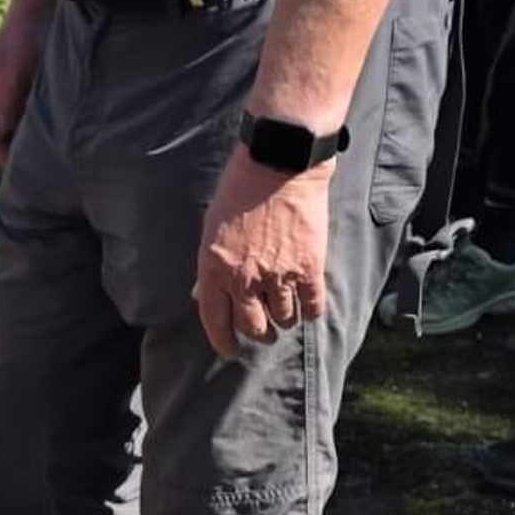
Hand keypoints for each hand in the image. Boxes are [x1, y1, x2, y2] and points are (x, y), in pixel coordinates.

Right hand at [0, 5, 50, 184]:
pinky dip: (29, 132)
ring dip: (17, 145)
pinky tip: (43, 145)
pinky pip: (23, 119)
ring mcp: (6, 94)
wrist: (41, 13)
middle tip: (19, 179)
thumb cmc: (22, 42)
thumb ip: (2, 108)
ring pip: (8, 129)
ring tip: (32, 167)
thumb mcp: (12, 77)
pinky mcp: (25, 91)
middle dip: (0, 156)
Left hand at [196, 148, 333, 360]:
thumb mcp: (212, 227)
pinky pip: (312, 306)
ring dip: (284, 320)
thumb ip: (210, 264)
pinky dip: (310, 311)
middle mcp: (244, 279)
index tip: (230, 350)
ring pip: (284, 319)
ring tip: (286, 311)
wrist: (280, 165)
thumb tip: (203, 293)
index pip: (215, 320)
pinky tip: (308, 305)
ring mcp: (278, 276)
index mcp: (214, 268)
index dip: (223, 341)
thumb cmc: (240, 190)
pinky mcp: (309, 269)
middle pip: (253, 326)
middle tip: (263, 331)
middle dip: (258, 333)